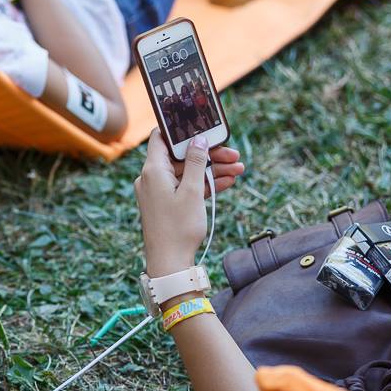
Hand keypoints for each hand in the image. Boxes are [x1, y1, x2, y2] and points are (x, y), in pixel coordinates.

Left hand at [135, 129, 244, 275]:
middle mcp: (151, 178)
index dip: (181, 131)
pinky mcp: (166, 203)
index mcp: (152, 170)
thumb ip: (197, 162)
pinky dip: (204, 184)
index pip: (162, 138)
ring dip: (212, 170)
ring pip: (187, 172)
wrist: (170, 263)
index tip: (202, 128)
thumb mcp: (193, 191)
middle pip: (181, 156)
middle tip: (233, 155)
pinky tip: (227, 181)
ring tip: (238, 169)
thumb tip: (199, 139)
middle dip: (208, 155)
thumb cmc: (179, 229)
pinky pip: (185, 186)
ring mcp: (158, 191)